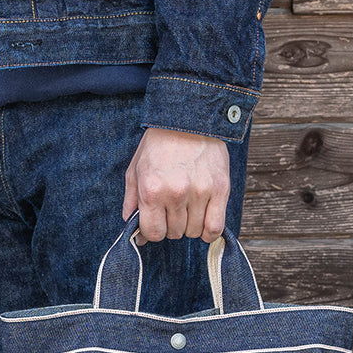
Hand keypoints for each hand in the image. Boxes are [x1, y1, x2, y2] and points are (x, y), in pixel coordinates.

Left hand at [122, 127, 229, 243]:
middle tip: (173, 208)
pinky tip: (203, 221)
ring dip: (190, 226)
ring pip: (193, 232)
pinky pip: (215, 228)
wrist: (190, 117)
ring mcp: (199, 192)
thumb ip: (132, 202)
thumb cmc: (160, 144)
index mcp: (152, 189)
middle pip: (174, 233)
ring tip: (188, 208)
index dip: (153, 231)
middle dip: (171, 225)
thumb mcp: (136, 169)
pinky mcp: (220, 189)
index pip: (153, 232)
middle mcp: (175, 193)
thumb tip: (135, 235)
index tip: (157, 222)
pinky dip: (208, 232)